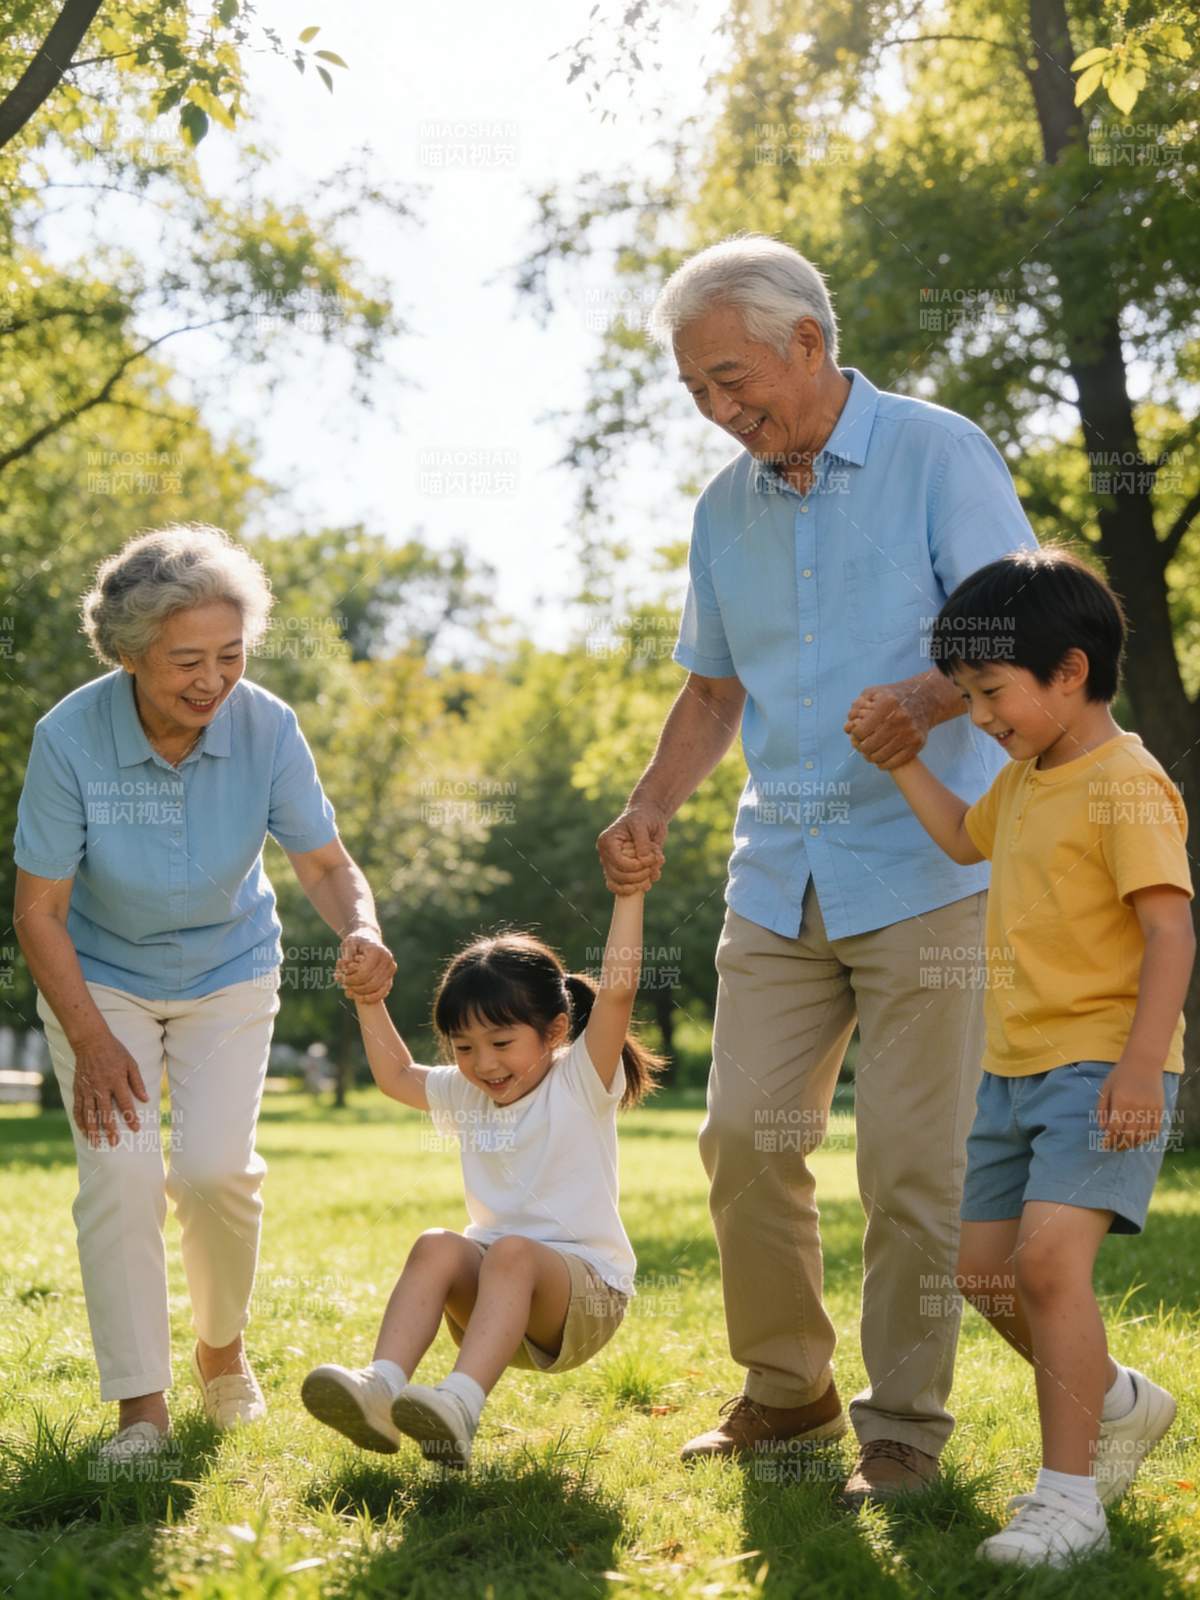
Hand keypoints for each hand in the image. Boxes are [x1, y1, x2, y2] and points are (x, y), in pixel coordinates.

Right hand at [69, 1028, 149, 1148]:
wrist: (91, 1041)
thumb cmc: (115, 1052)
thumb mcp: (131, 1063)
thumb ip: (137, 1082)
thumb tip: (146, 1099)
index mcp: (117, 1080)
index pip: (125, 1103)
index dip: (131, 1117)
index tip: (136, 1129)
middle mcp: (101, 1086)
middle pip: (105, 1112)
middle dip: (110, 1129)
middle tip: (114, 1142)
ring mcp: (87, 1088)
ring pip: (89, 1114)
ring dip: (93, 1130)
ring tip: (96, 1142)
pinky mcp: (78, 1088)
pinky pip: (78, 1108)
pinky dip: (80, 1121)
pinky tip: (84, 1131)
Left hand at [335, 929, 395, 1002]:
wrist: (369, 938)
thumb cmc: (357, 941)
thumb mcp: (349, 942)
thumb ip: (347, 953)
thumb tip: (346, 962)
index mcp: (378, 952)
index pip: (364, 973)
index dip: (350, 979)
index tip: (339, 978)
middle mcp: (388, 961)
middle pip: (372, 984)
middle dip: (355, 988)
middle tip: (343, 986)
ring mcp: (391, 969)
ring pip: (378, 990)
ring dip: (362, 995)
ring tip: (349, 992)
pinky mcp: (390, 976)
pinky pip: (383, 992)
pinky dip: (371, 998)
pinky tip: (359, 998)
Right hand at [598, 803, 666, 894]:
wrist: (649, 818)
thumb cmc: (644, 818)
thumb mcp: (642, 825)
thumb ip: (642, 842)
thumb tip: (643, 860)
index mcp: (607, 842)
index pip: (618, 863)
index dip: (636, 866)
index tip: (651, 859)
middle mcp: (606, 855)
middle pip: (618, 877)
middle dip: (640, 875)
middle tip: (655, 865)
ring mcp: (613, 864)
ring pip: (620, 885)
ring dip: (641, 883)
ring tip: (655, 871)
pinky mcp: (622, 871)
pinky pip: (623, 888)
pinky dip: (639, 887)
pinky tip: (652, 878)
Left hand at [845, 682, 931, 769]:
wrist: (925, 699)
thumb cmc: (893, 698)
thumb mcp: (874, 693)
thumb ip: (856, 708)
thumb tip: (847, 728)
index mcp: (886, 704)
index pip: (860, 731)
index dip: (855, 735)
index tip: (857, 734)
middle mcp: (899, 718)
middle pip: (869, 746)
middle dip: (862, 748)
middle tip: (862, 746)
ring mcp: (910, 732)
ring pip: (880, 756)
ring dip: (871, 757)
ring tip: (870, 753)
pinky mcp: (917, 743)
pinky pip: (895, 762)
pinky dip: (884, 764)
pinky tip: (880, 760)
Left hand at [1096, 1060, 1165, 1150]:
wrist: (1143, 1062)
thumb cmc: (1121, 1075)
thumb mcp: (1106, 1088)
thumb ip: (1102, 1109)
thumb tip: (1102, 1129)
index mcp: (1121, 1101)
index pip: (1114, 1128)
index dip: (1109, 1139)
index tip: (1104, 1143)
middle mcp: (1137, 1106)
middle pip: (1128, 1135)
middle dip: (1119, 1144)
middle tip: (1113, 1148)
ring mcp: (1150, 1108)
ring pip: (1142, 1135)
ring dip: (1133, 1143)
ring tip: (1125, 1145)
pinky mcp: (1160, 1109)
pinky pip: (1155, 1130)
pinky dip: (1147, 1138)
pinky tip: (1139, 1139)